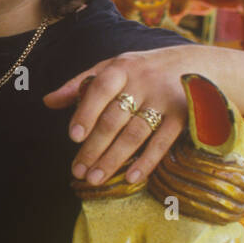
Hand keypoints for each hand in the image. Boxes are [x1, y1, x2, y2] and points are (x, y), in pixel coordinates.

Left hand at [43, 47, 197, 184]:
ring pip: (134, 134)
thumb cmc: (142, 70)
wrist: (196, 64)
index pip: (99, 90)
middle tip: (78, 171)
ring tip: (95, 179)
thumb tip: (48, 101)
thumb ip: (80, 85)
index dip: (85, 113)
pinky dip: (146, 161)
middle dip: (93, 147)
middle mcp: (143, 82)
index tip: (73, 138)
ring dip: (113, 159)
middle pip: (114, 119)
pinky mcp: (184, 116)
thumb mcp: (112, 68)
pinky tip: (131, 177)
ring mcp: (165, 99)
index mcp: (121, 68)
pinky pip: (162, 142)